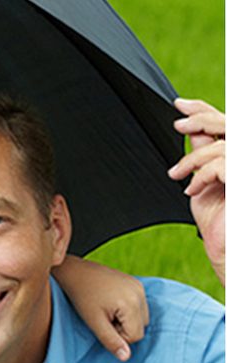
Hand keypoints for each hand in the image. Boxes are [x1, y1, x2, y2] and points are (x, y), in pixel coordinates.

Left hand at [53, 255, 148, 361]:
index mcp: (132, 303)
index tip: (102, 323)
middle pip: (141, 327)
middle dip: (123, 327)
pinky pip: (139, 305)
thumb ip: (111, 341)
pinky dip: (127, 309)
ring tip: (106, 309)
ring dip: (126, 319)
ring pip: (141, 318)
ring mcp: (139, 286)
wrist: (74, 271)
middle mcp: (140, 293)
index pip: (136, 336)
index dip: (117, 335)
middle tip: (103, 316)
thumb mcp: (94, 322)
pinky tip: (111, 302)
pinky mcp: (136, 283)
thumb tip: (126, 357)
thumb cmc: (81, 296)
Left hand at [169, 98, 224, 285]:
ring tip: (177, 174)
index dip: (205, 110)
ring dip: (193, 158)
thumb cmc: (219, 222)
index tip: (179, 105)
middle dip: (202, 119)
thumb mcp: (206, 181)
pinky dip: (202, 174)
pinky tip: (192, 189)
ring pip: (221, 147)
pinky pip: (222, 165)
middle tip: (178, 124)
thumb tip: (192, 129)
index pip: (226, 124)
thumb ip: (205, 155)